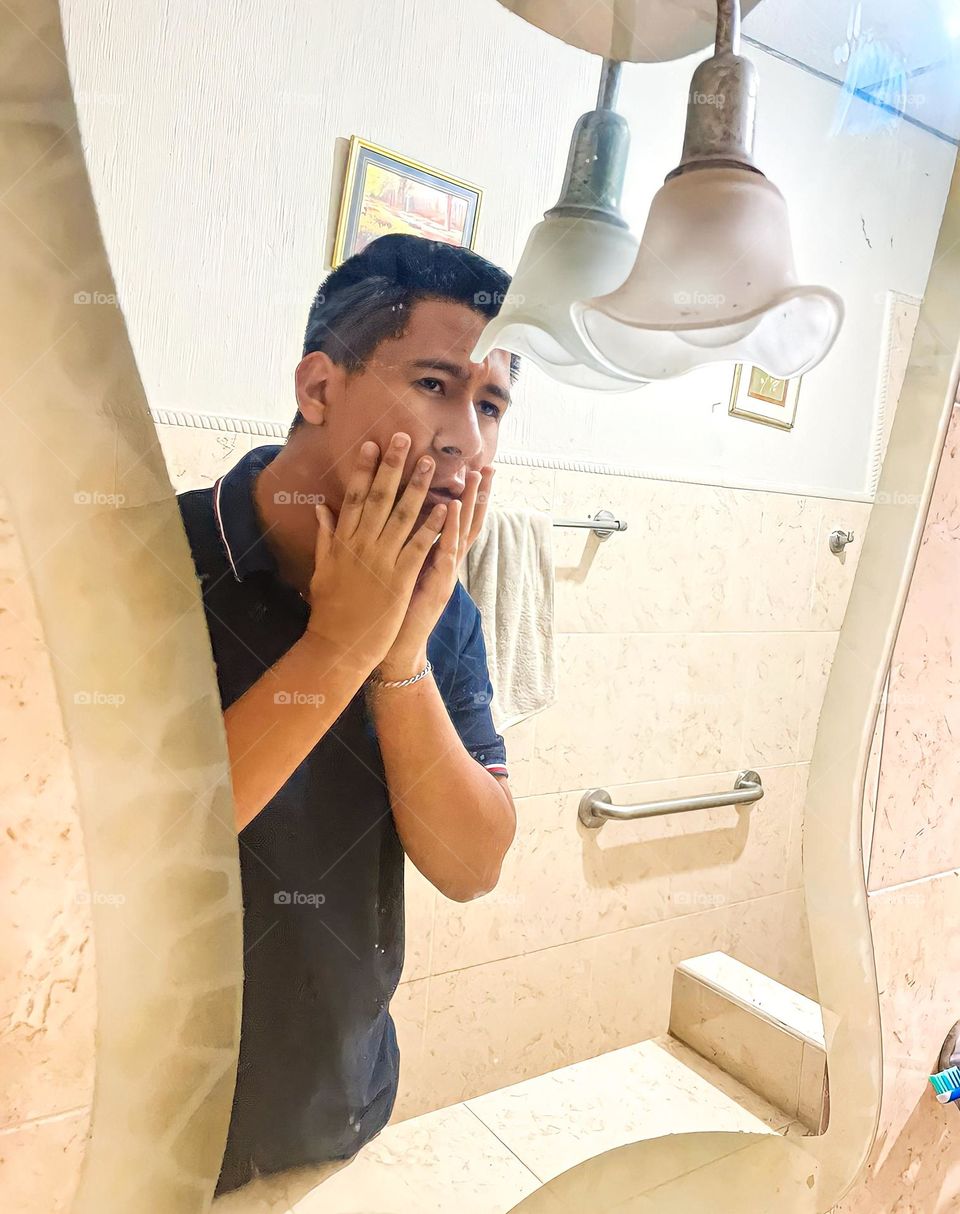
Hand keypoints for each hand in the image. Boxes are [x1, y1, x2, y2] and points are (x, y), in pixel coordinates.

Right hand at [305, 434, 447, 674]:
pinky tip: (444, 507)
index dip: (363, 469)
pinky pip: (418, 546)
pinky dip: (431, 526)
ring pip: (402, 516)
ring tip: (432, 463)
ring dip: (418, 487)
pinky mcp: (400, 579)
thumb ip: (324, 537)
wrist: (339, 643)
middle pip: (378, 498)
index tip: (372, 444)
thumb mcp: (322, 569)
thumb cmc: (330, 609)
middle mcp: (362, 545)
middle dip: (393, 466)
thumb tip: (321, 508)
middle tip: (405, 438)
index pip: (354, 497)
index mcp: (343, 541)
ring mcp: (381, 561)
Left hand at [377, 464, 493, 679]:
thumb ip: (403, 547)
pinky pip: (444, 552)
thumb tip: (398, 521)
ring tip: (474, 476)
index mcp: (436, 558)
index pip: (454, 520)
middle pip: (466, 522)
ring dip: (469, 502)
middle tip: (486, 465)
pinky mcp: (436, 585)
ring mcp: (444, 574)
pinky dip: (448, 528)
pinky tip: (451, 507)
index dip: (465, 496)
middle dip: (477, 494)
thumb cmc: (393, 611)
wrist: (395, 649)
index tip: (472, 468)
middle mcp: (446, 563)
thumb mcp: (400, 573)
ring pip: (461, 532)